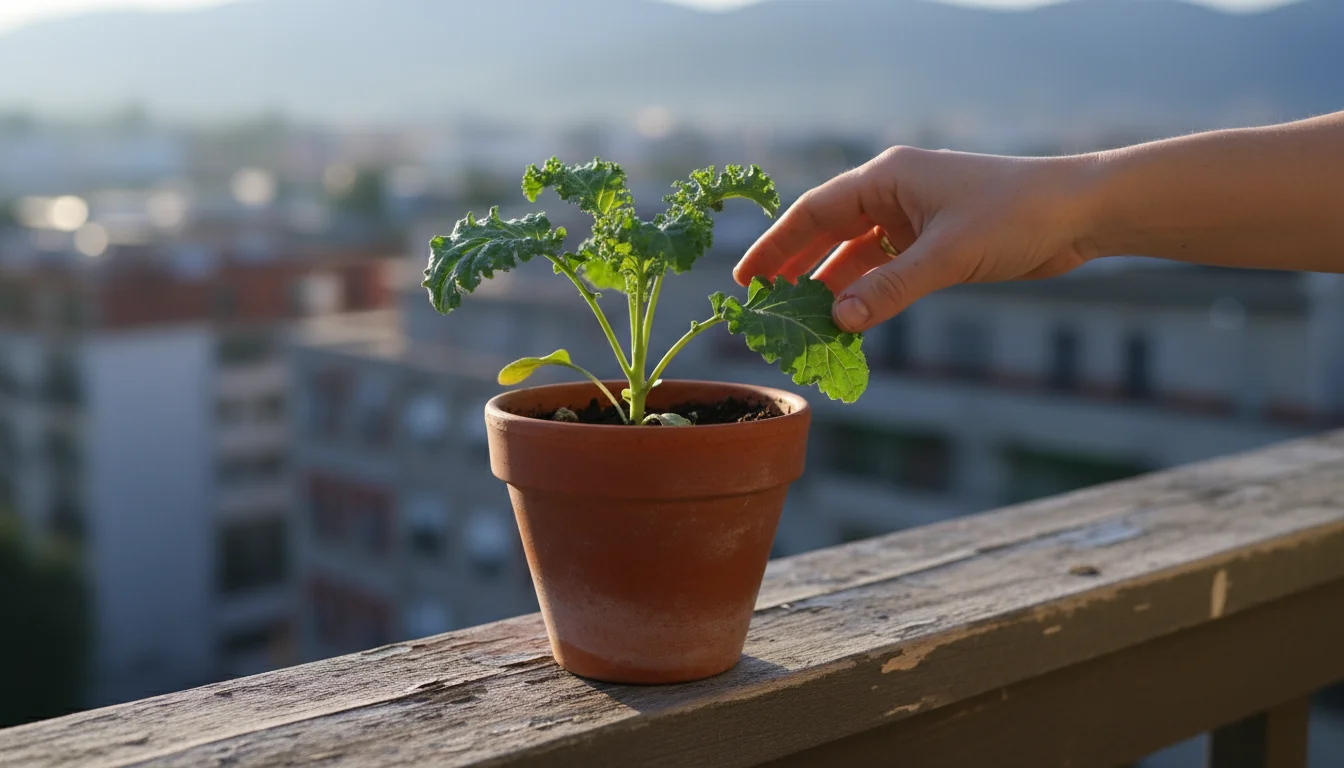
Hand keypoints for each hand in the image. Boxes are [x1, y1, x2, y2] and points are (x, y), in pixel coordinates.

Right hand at [733, 147, 1096, 331]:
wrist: (1081, 212)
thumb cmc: (1016, 214)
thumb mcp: (947, 255)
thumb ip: (890, 289)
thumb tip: (839, 321)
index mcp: (887, 177)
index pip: (814, 211)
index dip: (776, 246)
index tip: (746, 279)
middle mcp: (893, 193)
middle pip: (827, 232)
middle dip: (795, 268)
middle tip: (762, 306)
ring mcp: (913, 218)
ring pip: (856, 255)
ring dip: (832, 287)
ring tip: (801, 324)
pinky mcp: (935, 242)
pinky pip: (886, 270)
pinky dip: (867, 294)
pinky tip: (850, 321)